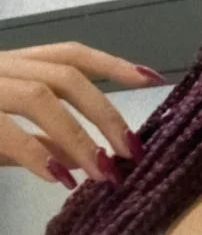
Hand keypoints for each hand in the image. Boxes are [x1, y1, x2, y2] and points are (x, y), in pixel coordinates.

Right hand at [0, 43, 166, 188]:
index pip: (72, 55)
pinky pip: (5, 130)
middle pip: (65, 77)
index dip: (113, 65)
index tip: (153, 79)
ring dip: (78, 137)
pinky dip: (35, 154)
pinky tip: (57, 178)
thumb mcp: (2, 130)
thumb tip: (82, 158)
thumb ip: (40, 140)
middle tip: (131, 151)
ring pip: (41, 98)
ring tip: (101, 172)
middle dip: (104, 113)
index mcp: (15, 65)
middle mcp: (2, 67)